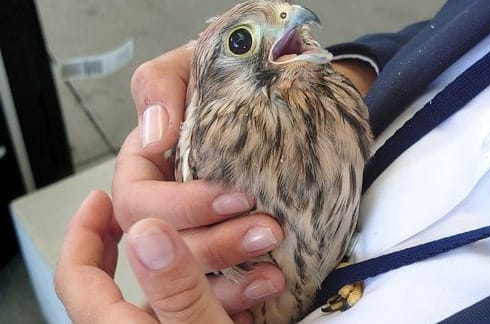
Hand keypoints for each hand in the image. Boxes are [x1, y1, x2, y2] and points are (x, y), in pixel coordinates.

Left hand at [55, 190, 252, 322]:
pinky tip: (259, 280)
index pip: (77, 273)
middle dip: (149, 228)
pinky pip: (206, 305)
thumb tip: (148, 232)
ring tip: (246, 239)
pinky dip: (230, 288)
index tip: (99, 198)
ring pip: (177, 285)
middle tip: (159, 198)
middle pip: (125, 271)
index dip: (83, 230)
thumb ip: (176, 287)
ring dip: (213, 258)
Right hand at [111, 45, 284, 320]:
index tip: (232, 196)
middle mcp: (164, 206)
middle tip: (266, 229)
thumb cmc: (227, 79)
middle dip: (212, 244)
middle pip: (165, 247)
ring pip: (190, 275)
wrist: (277, 94)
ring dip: (232, 271)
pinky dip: (245, 289)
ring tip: (275, 253)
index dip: (181, 206)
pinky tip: (273, 279)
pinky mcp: (222, 254)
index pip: (138, 202)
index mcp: (145, 170)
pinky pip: (221, 286)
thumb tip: (154, 135)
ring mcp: (193, 233)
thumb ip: (160, 88)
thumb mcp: (189, 67)